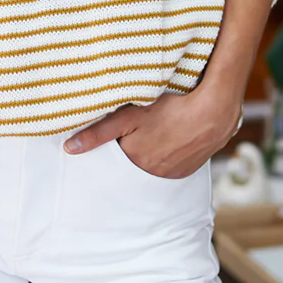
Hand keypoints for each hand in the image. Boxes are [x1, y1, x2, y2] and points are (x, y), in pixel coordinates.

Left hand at [62, 88, 242, 178]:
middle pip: (131, 161)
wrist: (213, 111)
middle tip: (137, 128)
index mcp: (133, 161)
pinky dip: (165, 155)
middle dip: (129, 147)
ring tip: (155, 131)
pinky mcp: (187, 171)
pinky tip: (169, 137)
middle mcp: (151, 174)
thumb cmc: (170, 108)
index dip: (112, 142)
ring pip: (150, 164)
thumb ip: (97, 133)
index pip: (112, 156)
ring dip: (148, 152)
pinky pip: (169, 166)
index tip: (113, 132)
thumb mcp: (128, 115)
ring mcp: (171, 174)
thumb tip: (69, 149)